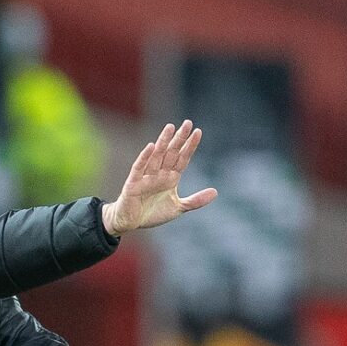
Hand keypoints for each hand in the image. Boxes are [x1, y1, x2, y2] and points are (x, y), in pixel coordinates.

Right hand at [101, 120, 217, 236]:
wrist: (130, 222)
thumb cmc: (152, 213)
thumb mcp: (178, 208)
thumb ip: (196, 201)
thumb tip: (215, 192)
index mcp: (170, 178)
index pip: (182, 158)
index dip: (190, 146)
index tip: (198, 132)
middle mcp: (160, 174)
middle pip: (171, 153)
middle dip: (179, 139)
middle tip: (187, 123)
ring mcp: (147, 177)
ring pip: (157, 156)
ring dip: (163, 142)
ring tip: (170, 127)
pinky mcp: (134, 183)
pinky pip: (139, 168)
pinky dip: (144, 157)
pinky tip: (151, 146)